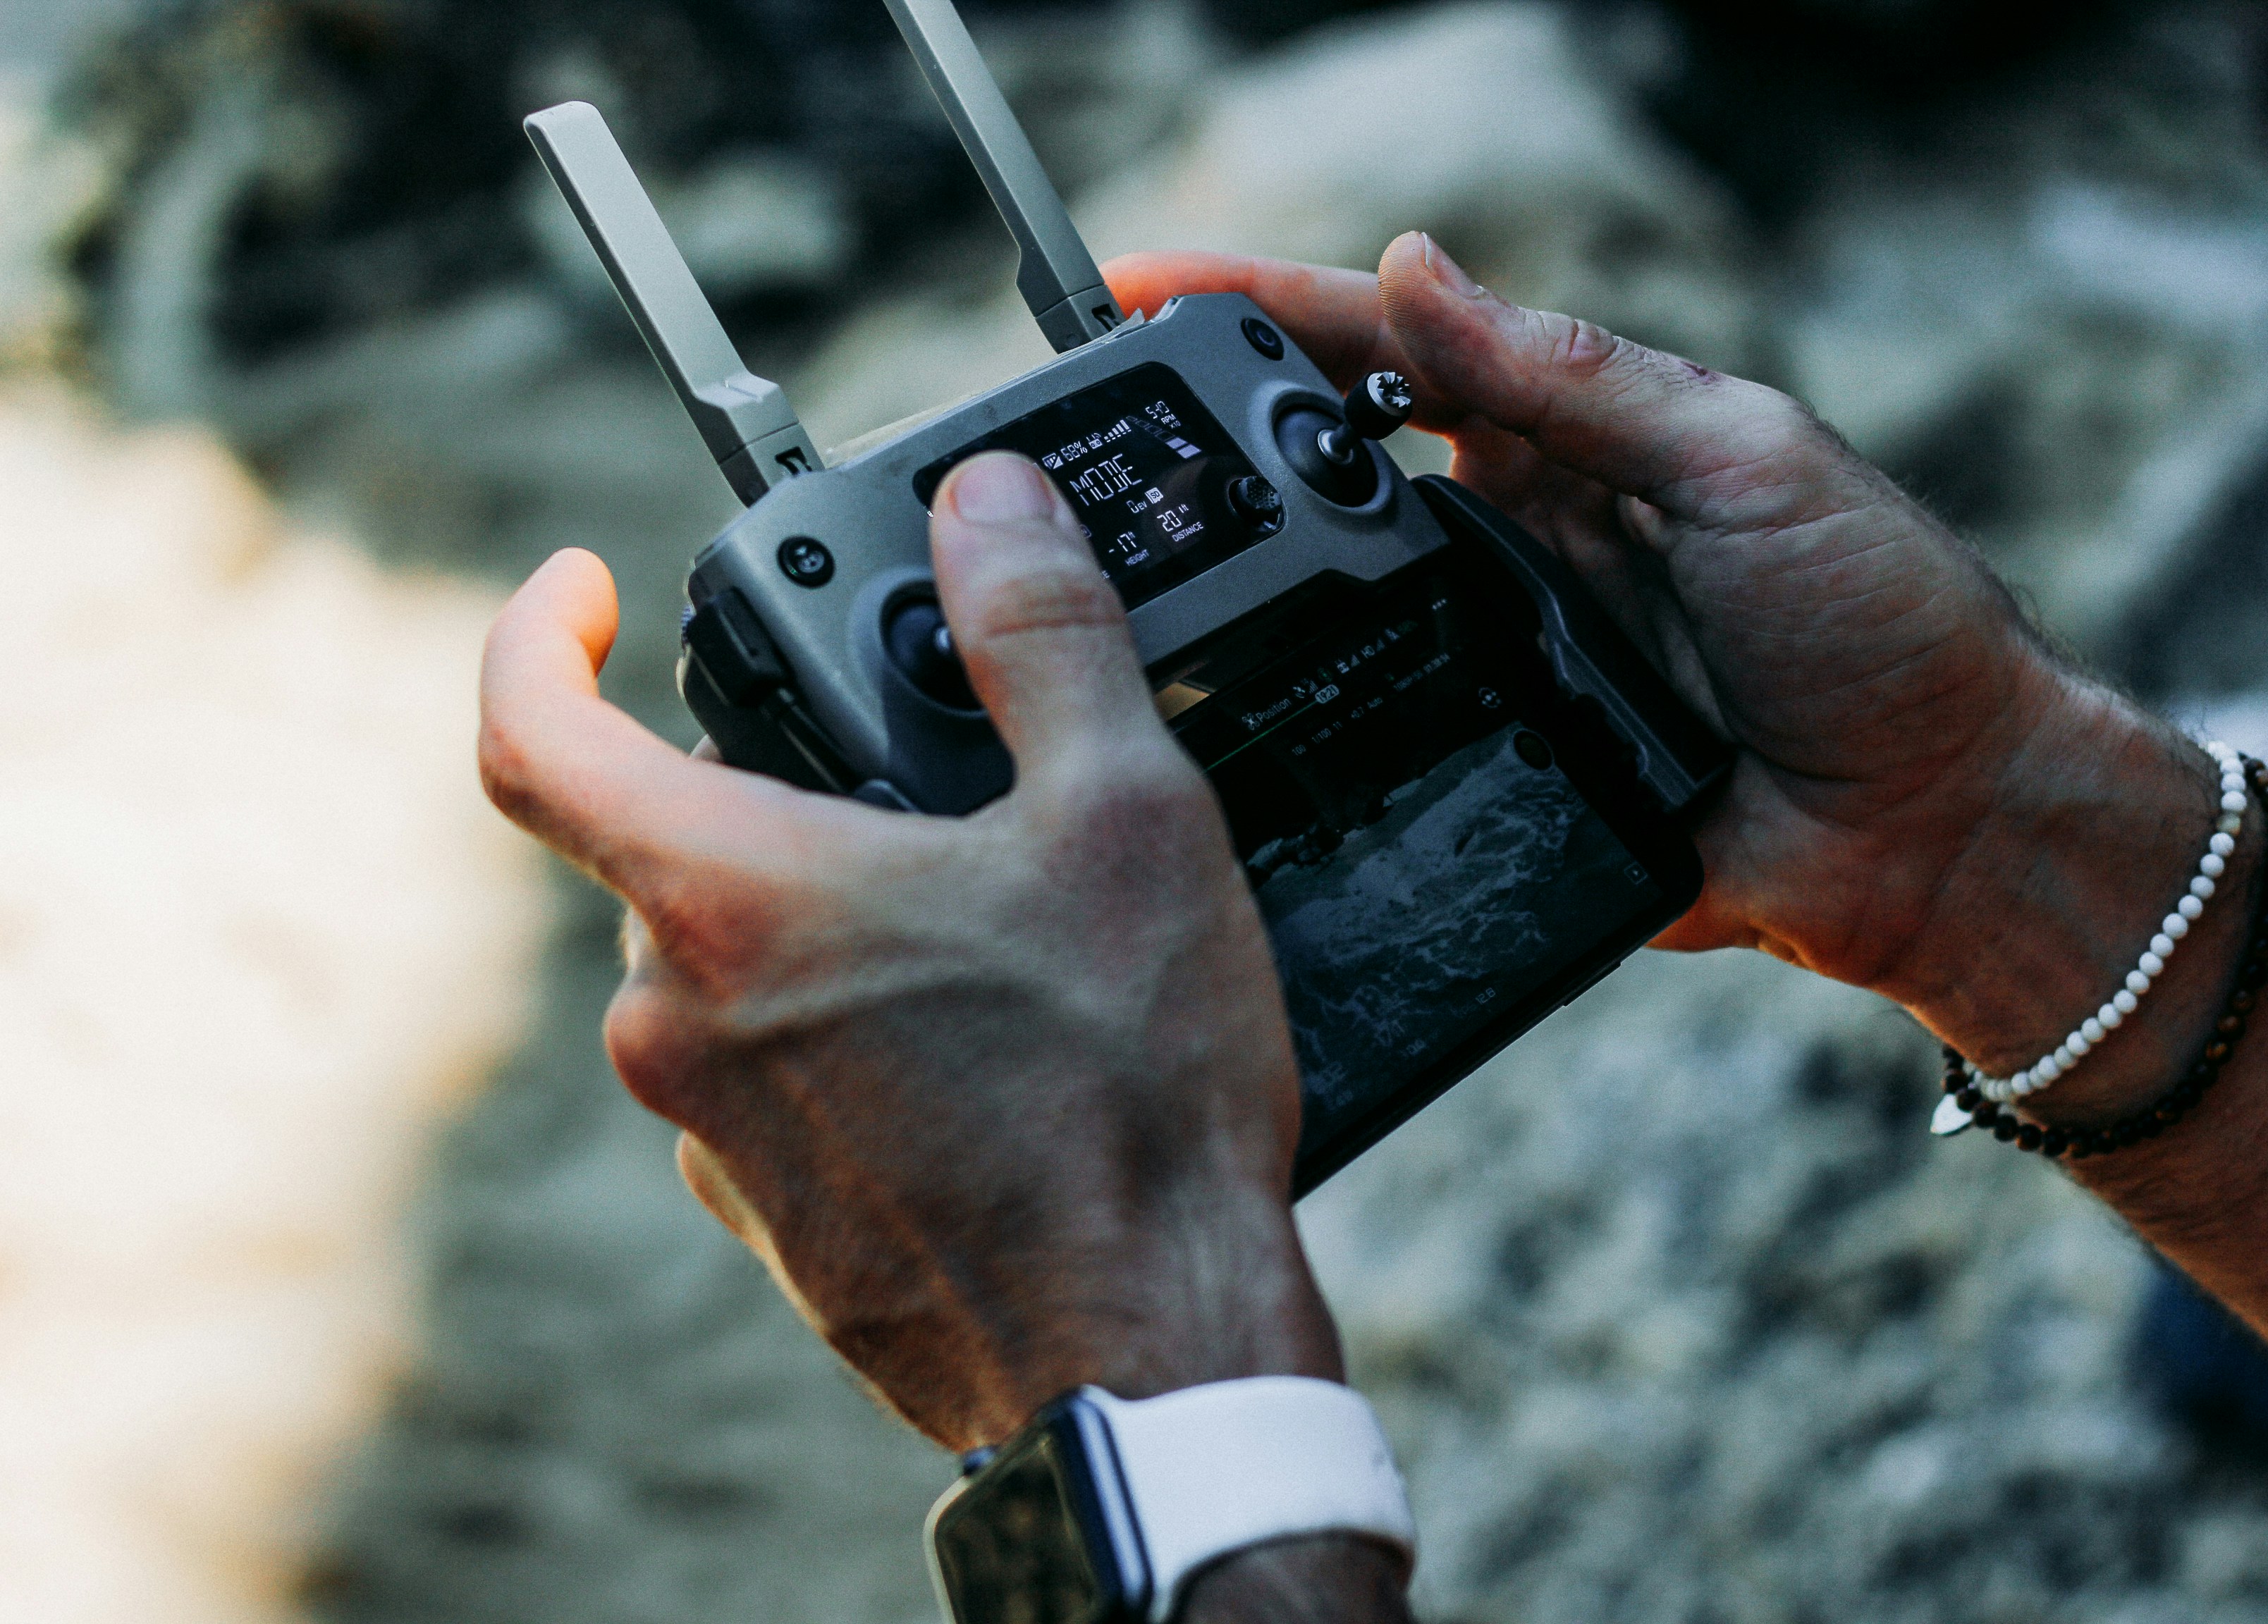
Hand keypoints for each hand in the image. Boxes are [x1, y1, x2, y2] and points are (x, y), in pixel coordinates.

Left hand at [476, 453, 1339, 1451]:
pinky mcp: (777, 1224)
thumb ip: (1043, 636)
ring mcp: (718, 1138)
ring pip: (731, 973)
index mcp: (729, 902)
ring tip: (990, 929)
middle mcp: (682, 1026)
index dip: (539, 633)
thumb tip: (995, 511)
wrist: (1149, 1349)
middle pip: (671, 850)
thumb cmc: (1127, 1099)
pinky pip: (775, 1084)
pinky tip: (986, 1054)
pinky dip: (847, 1034)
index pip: (531, 733)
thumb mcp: (1126, 814)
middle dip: (776, 788)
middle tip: (912, 773)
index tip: (583, 589)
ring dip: (827, 921)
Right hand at [1106, 236, 2223, 1084]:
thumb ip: (1577, 381)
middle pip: (1323, 472)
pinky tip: (1213, 715)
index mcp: (1564, 441)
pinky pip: (1372, 738)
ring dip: (1232, 579)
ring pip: (1324, 609)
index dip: (1261, 314)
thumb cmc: (1880, 624)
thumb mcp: (1744, 461)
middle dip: (1204, 439)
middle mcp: (1508, 539)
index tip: (1138, 291)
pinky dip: (1296, 719)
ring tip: (1110, 559)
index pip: (1383, 353)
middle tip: (1083, 431)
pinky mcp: (1489, 768)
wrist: (1937, 832)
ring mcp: (1488, 656)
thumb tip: (1417, 271)